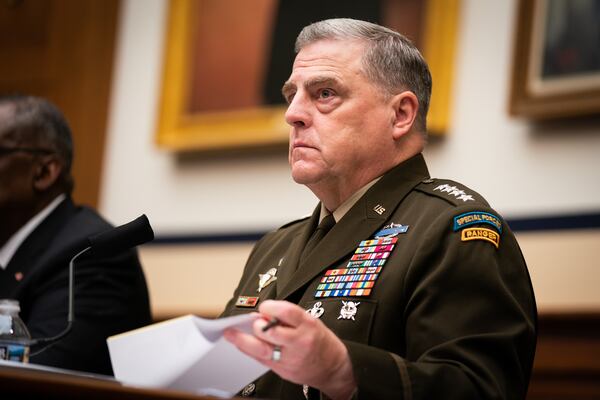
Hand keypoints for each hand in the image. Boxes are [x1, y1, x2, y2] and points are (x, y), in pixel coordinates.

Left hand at [224, 300, 355, 399]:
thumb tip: (264, 313)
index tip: (265, 306)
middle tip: (253, 322)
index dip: (272, 307)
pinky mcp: (283, 371)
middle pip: (271, 333)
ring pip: (261, 349)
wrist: (333, 368)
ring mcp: (290, 358)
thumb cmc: (321, 342)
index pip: (287, 312)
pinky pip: (261, 360)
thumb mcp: (312, 322)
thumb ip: (289, 318)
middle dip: (257, 326)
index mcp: (308, 325)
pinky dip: (249, 351)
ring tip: (232, 333)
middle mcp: (299, 342)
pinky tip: (241, 344)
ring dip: (243, 340)